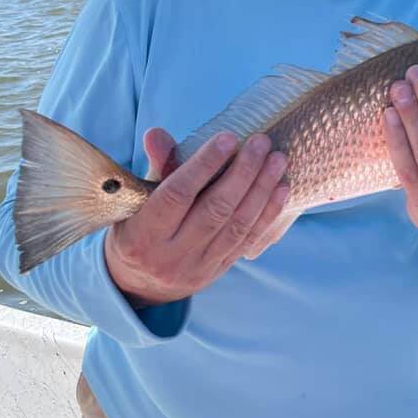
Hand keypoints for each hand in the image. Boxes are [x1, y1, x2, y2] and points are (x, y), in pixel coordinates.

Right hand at [104, 129, 288, 306]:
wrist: (136, 283)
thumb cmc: (136, 226)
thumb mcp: (136, 199)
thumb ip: (155, 167)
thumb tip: (156, 133)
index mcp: (143, 234)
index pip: (178, 194)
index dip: (204, 165)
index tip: (228, 137)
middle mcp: (171, 255)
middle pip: (215, 210)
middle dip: (243, 173)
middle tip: (261, 142)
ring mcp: (197, 268)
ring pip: (236, 226)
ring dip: (261, 190)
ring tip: (277, 160)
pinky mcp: (217, 272)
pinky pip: (247, 241)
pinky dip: (267, 214)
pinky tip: (281, 189)